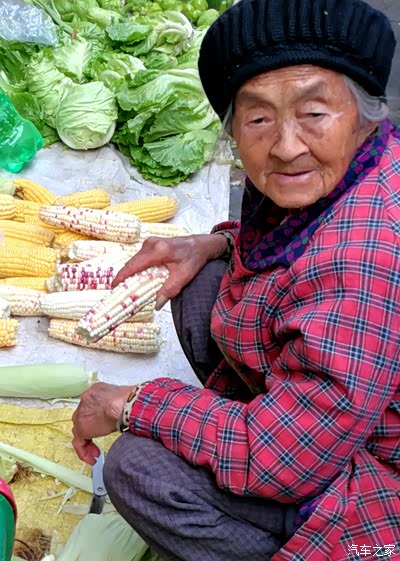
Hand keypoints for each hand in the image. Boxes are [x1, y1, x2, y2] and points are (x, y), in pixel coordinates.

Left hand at [72, 382, 133, 464]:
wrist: (124, 404)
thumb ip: (114, 406)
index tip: (102, 427)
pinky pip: (78, 442)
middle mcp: (85, 400)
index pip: (91, 406)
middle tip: (96, 441)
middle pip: (82, 418)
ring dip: (87, 443)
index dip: (95, 418)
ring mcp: (82, 414)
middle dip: (89, 431)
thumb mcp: (120, 399)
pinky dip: (83, 452)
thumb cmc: (130, 400)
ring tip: (95, 453)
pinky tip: (92, 458)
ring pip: (79, 431)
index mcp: (95, 391)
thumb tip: (119, 414)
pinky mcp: (82, 428)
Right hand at [112, 234, 227, 308]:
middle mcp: (150, 244)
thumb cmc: (194, 258)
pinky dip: (138, 269)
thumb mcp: (184, 276)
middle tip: (120, 293)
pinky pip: (140, 258)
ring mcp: (150, 242)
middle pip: (132, 263)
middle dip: (125, 278)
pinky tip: (139, 279)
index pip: (133, 265)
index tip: (113, 288)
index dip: (121, 277)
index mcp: (157, 250)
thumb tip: (157, 305)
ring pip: (135, 261)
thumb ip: (169, 290)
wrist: (202, 245)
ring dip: (132, 274)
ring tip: (128, 288)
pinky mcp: (151, 244)